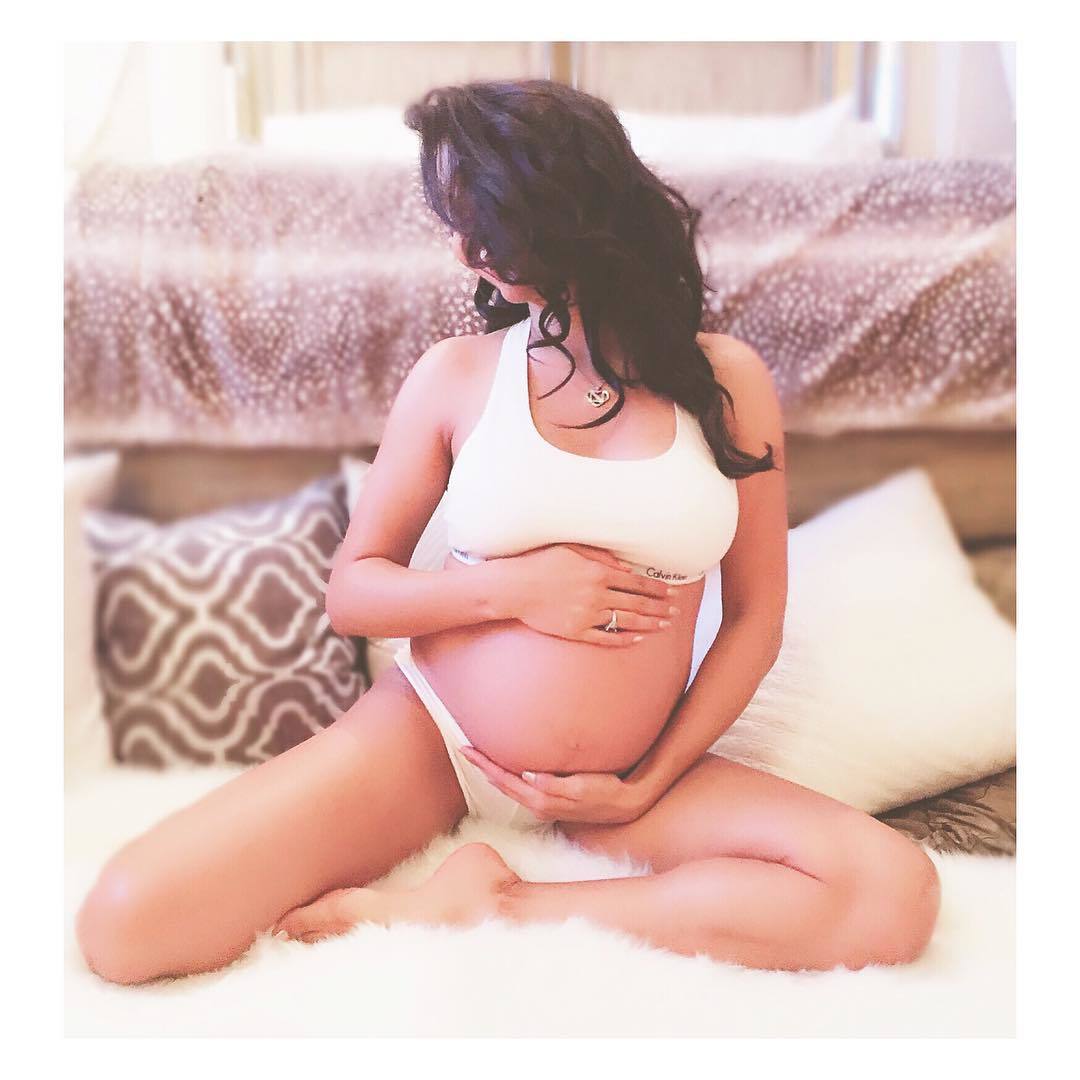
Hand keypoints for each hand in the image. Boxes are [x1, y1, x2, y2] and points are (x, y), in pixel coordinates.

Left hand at [457, 744, 658, 824]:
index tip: (467, 749)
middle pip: (502, 785)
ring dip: (494, 774)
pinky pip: (522, 790)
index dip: (485, 765)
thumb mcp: (581, 786)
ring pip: (511, 788)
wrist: (625, 805)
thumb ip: (553, 783)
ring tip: (480, 759)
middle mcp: (538, 805)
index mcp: (542, 799)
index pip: (506, 780)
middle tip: (465, 750)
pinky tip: (508, 771)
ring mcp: (544, 805)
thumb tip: (527, 775)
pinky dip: (509, 779)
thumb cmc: (605, 791)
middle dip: (483, 768)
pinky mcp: (551, 803)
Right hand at [500, 542, 677, 645]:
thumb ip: (602, 557)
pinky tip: (636, 639)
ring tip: (663, 626)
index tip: (672, 593)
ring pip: (625, 621)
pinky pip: (604, 638)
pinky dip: (622, 639)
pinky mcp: (575, 631)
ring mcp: (586, 615)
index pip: (636, 583)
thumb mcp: (572, 549)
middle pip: (636, 604)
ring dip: (648, 624)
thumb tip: (627, 568)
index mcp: (598, 573)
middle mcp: (596, 595)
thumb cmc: (540, 562)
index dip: (656, 589)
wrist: (513, 587)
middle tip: (675, 612)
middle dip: (659, 608)